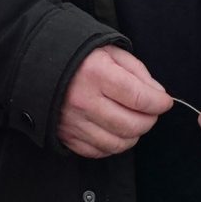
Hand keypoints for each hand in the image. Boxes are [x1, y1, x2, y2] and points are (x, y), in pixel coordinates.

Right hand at [56, 45, 171, 158]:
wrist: (36, 62)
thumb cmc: (77, 53)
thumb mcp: (109, 49)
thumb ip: (136, 70)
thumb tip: (156, 94)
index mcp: (96, 73)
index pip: (139, 98)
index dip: (159, 102)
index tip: (164, 101)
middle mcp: (84, 100)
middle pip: (132, 124)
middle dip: (149, 119)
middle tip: (150, 111)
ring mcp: (74, 121)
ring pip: (118, 143)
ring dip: (133, 134)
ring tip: (133, 120)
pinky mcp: (66, 135)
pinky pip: (99, 151)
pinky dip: (113, 144)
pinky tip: (114, 130)